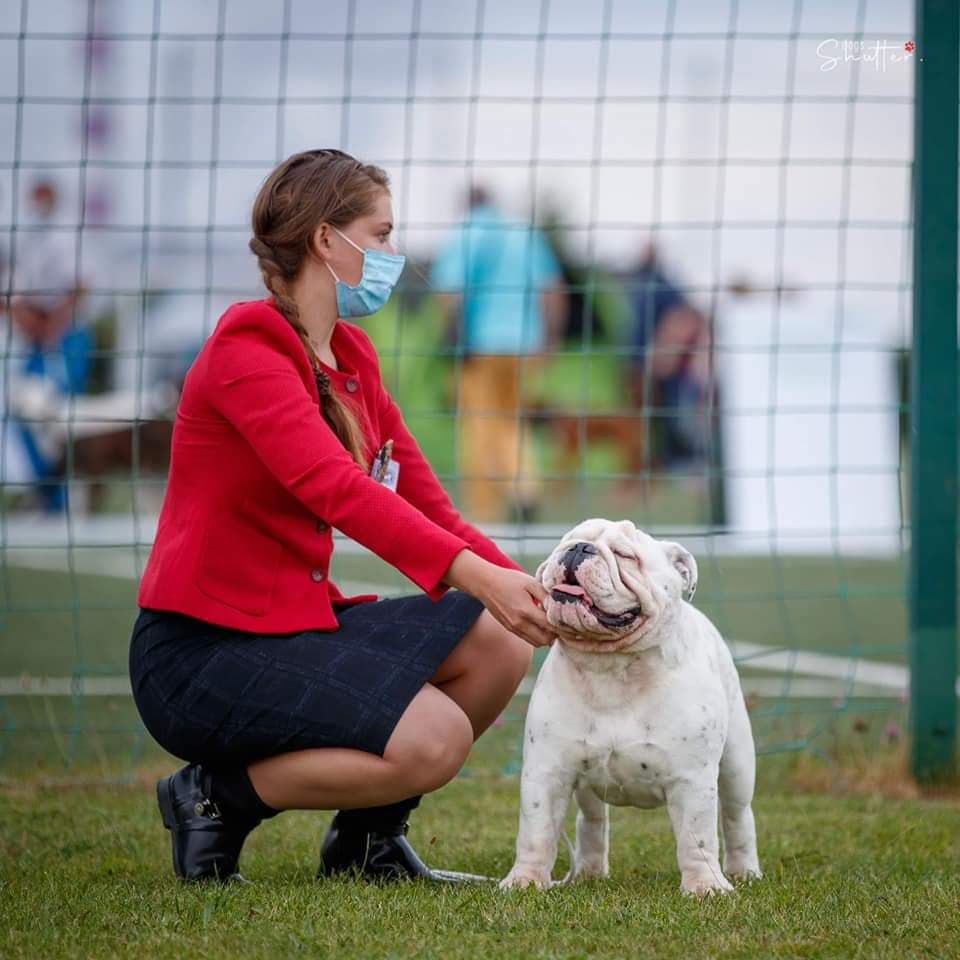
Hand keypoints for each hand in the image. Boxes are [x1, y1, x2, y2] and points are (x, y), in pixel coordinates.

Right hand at [443, 550, 557, 648]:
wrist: (484, 583)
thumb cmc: (508, 580)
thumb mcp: (530, 582)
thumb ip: (545, 595)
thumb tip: (559, 606)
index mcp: (526, 611)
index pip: (550, 627)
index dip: (563, 628)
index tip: (572, 625)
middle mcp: (519, 623)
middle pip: (545, 640)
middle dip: (556, 634)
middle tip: (561, 623)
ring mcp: (513, 628)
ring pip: (536, 642)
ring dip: (546, 637)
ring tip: (551, 623)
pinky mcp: (509, 628)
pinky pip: (528, 638)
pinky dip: (537, 635)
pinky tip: (539, 622)